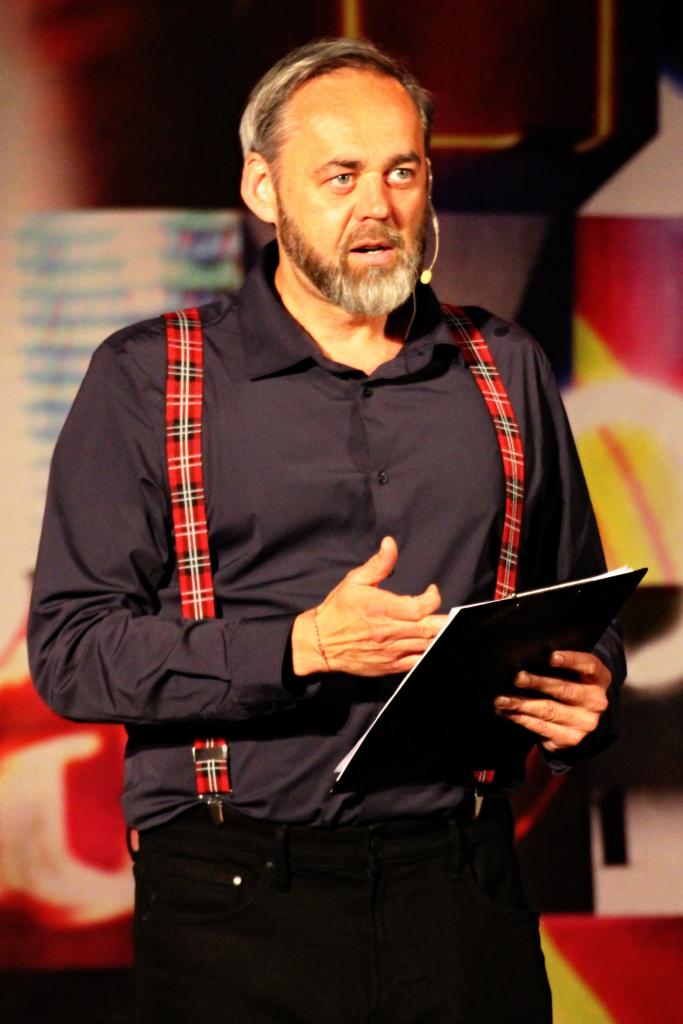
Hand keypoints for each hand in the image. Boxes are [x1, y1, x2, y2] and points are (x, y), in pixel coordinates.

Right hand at [291, 536, 445, 676]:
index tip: (431, 591)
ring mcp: (391, 652)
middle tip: (449, 614)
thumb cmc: (338, 610)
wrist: (321, 643)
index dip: (433, 598)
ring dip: (439, 637)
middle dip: (445, 621)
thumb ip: (378, 564)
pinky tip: (431, 645)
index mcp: (382, 609)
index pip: (420, 607)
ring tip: (443, 627)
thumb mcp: (355, 581)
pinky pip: (417, 664)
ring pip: (427, 647)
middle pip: (430, 629)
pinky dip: (428, 655)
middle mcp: (389, 632)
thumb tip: (390, 544)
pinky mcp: (390, 667)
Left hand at [493, 650, 611, 752]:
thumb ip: (559, 665)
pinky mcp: (570, 738)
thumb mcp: (574, 674)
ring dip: (521, 704)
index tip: (551, 657)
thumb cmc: (571, 685)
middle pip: (565, 689)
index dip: (571, 660)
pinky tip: (506, 712)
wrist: (581, 720)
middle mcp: (596, 701)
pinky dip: (520, 718)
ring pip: (549, 710)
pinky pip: (542, 727)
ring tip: (501, 699)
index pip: (588, 665)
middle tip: (517, 678)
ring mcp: (584, 723)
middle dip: (538, 683)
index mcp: (599, 678)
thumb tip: (527, 657)